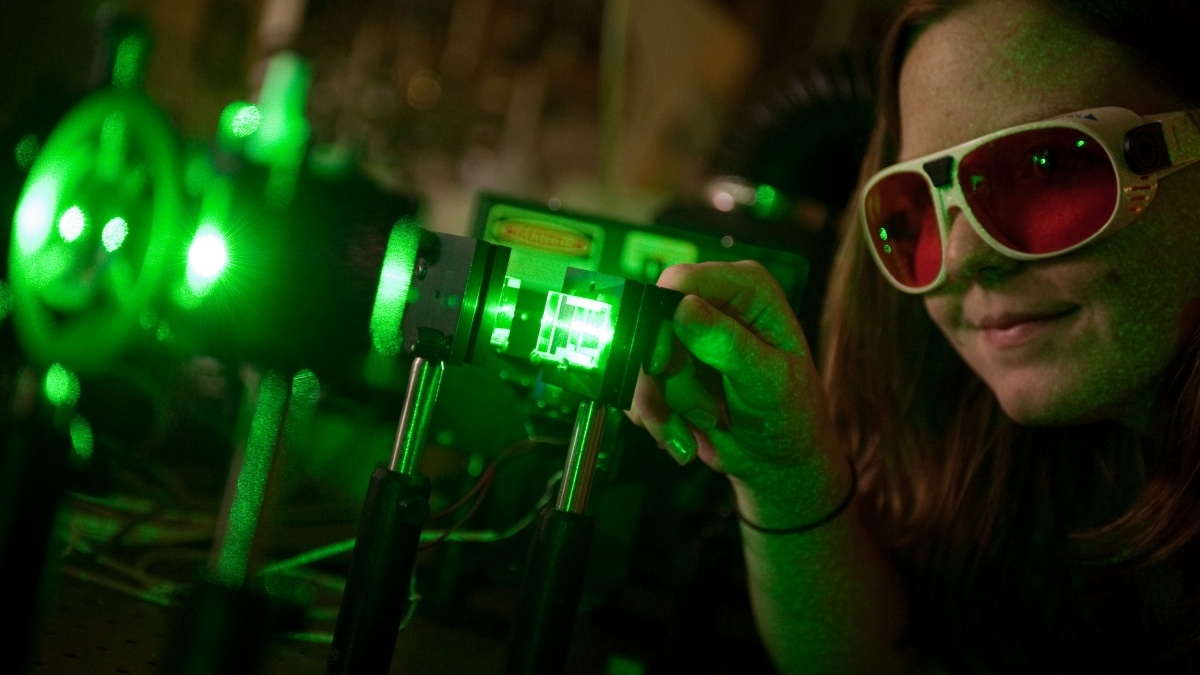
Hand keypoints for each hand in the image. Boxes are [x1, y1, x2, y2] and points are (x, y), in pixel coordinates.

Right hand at [627, 260, 831, 484]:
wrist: (777, 460)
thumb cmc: (791, 416)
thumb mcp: (769, 382)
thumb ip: (729, 345)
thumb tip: (683, 307)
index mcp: (746, 289)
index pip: (683, 281)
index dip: (663, 320)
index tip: (663, 365)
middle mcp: (712, 302)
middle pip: (652, 325)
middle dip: (670, 378)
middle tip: (705, 413)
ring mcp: (686, 335)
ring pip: (640, 362)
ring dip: (664, 405)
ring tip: (704, 426)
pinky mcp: (667, 367)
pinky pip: (635, 386)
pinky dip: (656, 416)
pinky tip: (685, 434)